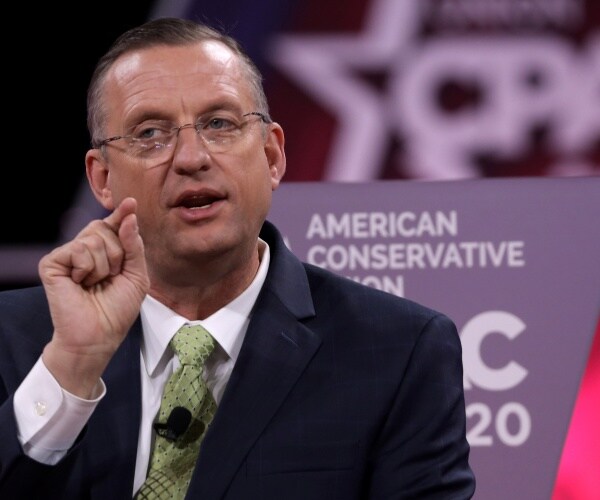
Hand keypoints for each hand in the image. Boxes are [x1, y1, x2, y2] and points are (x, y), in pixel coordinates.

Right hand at [40, 197, 149, 397]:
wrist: (99, 335)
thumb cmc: (117, 309)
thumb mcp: (137, 275)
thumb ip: (134, 246)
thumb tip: (129, 217)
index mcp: (104, 252)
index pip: (112, 225)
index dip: (121, 214)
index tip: (131, 202)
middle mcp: (84, 250)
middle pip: (104, 227)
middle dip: (118, 253)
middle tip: (111, 277)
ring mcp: (67, 255)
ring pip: (94, 239)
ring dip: (104, 265)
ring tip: (96, 284)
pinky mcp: (52, 263)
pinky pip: (79, 249)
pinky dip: (88, 268)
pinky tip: (81, 283)